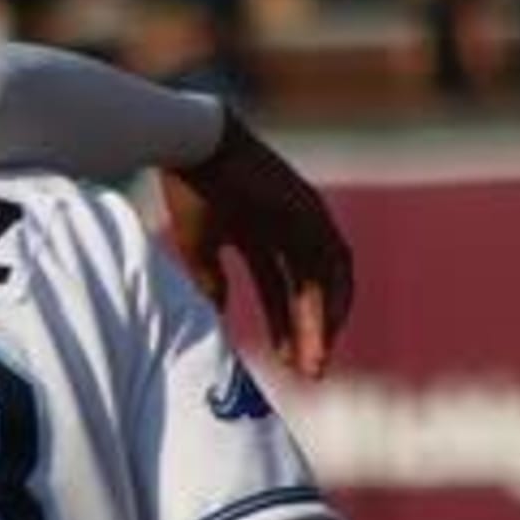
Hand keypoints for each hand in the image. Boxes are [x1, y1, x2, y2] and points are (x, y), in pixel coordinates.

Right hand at [172, 110, 354, 379]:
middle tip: (308, 373)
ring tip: (316, 359)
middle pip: (308, 289)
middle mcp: (289, 228)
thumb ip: (211, 281)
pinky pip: (331, 262)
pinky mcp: (310, 211)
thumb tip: (219, 314)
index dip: (284, 325)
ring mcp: (304, 218)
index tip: (284, 360)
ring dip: (323, 321)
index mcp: (260, 233)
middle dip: (309, 332)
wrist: (193, 146)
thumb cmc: (187, 190)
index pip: (281, 288)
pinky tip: (324, 327)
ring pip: (324, 280)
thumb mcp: (198, 247)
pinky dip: (332, 295)